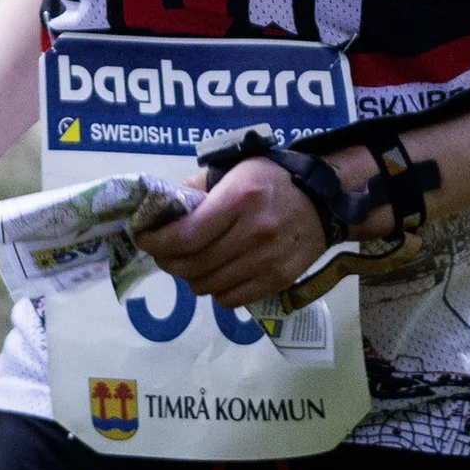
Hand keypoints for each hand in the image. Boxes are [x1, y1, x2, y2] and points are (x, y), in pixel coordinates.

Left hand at [142, 156, 338, 307]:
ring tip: (191, 264)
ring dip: (190, 277)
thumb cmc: (273, 180)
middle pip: (192, 264)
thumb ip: (196, 188)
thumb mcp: (234, 170)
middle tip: (163, 254)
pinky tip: (217, 275)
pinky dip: (216, 291)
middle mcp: (253, 232)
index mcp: (239, 200)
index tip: (144, 239)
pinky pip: (230, 299)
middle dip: (168, 261)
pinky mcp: (278, 280)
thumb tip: (158, 208)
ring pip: (207, 286)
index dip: (157, 242)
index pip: (185, 235)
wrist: (325, 200)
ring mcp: (267, 260)